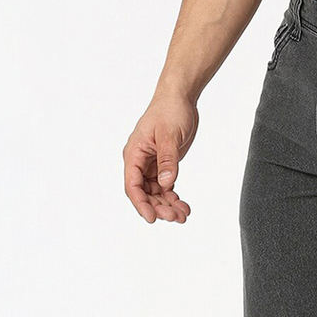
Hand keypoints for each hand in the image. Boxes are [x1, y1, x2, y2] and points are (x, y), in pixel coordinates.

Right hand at [123, 94, 198, 222]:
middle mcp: (139, 162)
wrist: (179, 99)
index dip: (141, 204)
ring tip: (183, 215)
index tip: (152, 218)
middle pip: (145, 193)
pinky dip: (174, 198)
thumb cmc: (170, 111)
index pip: (133, 185)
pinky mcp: (163, 166)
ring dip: (168, 206)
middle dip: (159, 207)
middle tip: (176, 217)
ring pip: (156, 193)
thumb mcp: (169, 136)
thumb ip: (168, 161)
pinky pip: (165, 188)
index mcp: (134, 154)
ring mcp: (151, 165)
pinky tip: (184, 206)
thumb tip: (166, 183)